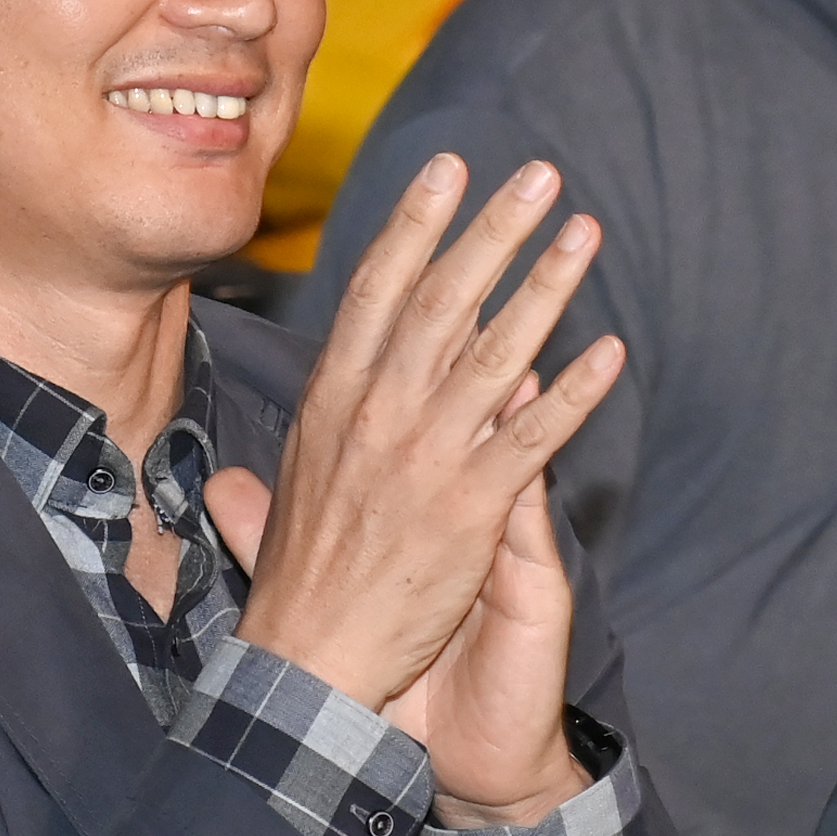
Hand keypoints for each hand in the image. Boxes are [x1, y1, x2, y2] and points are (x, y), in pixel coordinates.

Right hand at [218, 154, 622, 786]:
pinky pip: (535, 438)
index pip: (376, 291)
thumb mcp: (271, 511)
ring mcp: (426, 458)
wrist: (310, 667)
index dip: (414, 224)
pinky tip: (611, 352)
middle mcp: (377, 414)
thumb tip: (226, 479)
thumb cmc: (294, 592)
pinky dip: (576, 392)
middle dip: (494, 229)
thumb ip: (264, 482)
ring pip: (499, 352)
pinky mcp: (471, 509)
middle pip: (444, 299)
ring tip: (585, 234)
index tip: (446, 168)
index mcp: (331, 402)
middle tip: (538, 174)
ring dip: (547, 286)